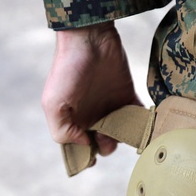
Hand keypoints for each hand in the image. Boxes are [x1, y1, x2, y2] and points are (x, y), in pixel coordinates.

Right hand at [41, 22, 140, 156]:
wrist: (90, 39)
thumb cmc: (67, 70)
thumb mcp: (53, 103)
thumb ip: (62, 131)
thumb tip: (84, 144)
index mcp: (72, 122)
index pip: (80, 149)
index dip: (86, 155)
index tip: (91, 150)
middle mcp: (91, 117)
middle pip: (102, 145)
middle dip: (106, 146)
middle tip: (106, 133)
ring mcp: (110, 108)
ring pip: (121, 135)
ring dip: (124, 137)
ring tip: (121, 125)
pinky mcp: (128, 97)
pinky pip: (138, 118)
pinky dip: (142, 124)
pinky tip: (140, 122)